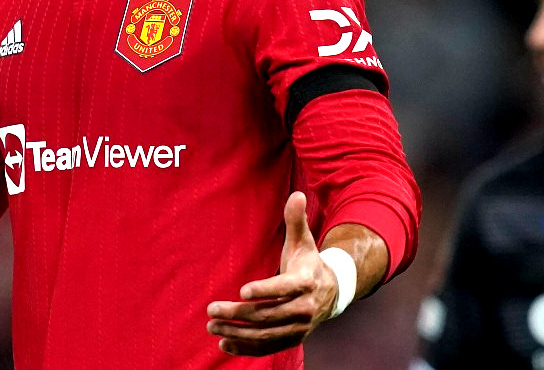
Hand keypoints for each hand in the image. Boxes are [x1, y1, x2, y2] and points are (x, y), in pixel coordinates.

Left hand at [205, 191, 336, 356]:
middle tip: (211, 309)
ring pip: (265, 335)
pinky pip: (268, 348)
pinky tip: (224, 344)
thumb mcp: (303, 241)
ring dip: (237, 333)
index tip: (242, 290)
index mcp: (306, 282)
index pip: (285, 288)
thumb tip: (297, 194)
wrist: (332, 292)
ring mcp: (298, 327)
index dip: (265, 290)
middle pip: (268, 314)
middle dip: (238, 313)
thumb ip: (296, 220)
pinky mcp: (292, 339)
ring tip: (212, 326)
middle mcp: (304, 308)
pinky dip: (246, 349)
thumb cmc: (308, 263)